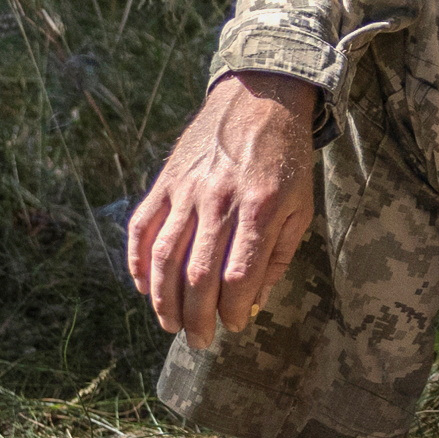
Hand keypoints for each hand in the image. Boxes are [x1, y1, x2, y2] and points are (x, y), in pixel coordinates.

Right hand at [127, 72, 320, 337]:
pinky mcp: (166, 181)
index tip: (235, 326)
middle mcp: (218, 200)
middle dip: (196, 317)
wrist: (260, 97)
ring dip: (163, 299)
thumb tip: (255, 302)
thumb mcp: (301, 206)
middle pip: (197, 274)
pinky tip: (143, 286)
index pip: (237, 276)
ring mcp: (187, 190)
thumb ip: (278, 256)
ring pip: (164, 256)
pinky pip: (143, 227)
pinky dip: (137, 261)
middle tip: (199, 340)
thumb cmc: (287, 159)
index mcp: (260, 208)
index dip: (233, 310)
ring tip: (170, 324)